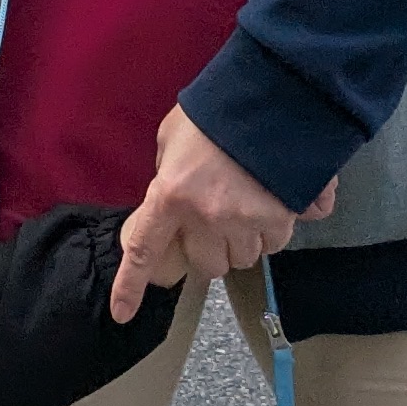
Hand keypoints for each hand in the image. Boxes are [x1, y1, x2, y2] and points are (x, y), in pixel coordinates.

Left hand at [112, 106, 337, 319]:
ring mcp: (246, 220)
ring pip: (245, 257)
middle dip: (212, 248)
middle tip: (217, 217)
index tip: (123, 314)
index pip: (144, 250)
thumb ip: (168, 172)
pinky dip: (275, 228)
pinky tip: (274, 198)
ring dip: (245, 239)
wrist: (272, 91)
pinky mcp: (283, 217)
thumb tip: (172, 200)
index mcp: (170, 195)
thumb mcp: (173, 137)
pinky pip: (276, 242)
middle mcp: (206, 216)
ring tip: (248, 200)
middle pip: (208, 265)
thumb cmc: (216, 109)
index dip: (131, 285)